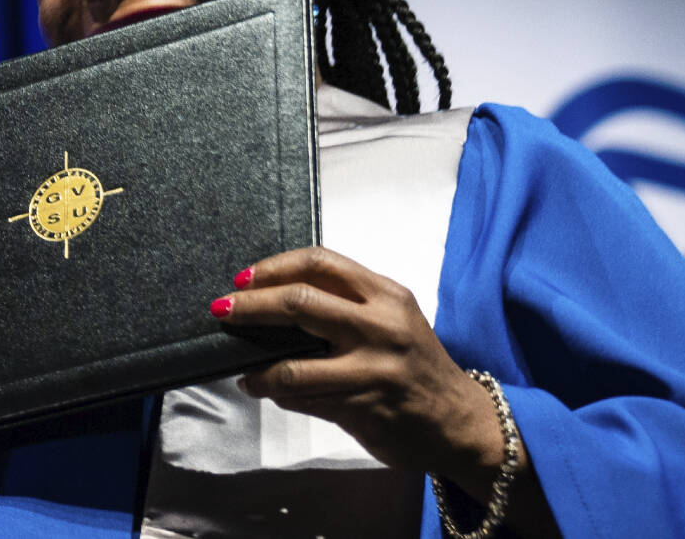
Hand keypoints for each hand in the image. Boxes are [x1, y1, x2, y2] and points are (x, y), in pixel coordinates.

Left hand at [209, 247, 506, 492]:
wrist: (462, 423)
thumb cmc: (417, 366)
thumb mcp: (393, 321)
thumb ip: (345, 305)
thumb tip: (276, 297)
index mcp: (387, 295)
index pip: (320, 263)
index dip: (274, 267)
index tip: (243, 278)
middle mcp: (382, 327)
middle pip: (299, 302)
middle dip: (250, 306)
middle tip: (222, 310)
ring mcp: (373, 370)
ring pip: (291, 364)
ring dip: (256, 368)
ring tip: (242, 370)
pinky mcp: (363, 408)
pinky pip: (303, 399)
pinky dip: (276, 394)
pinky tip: (265, 390)